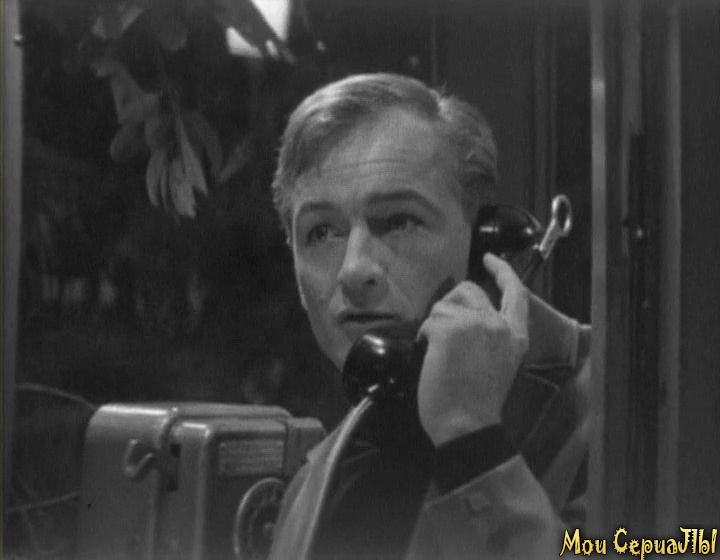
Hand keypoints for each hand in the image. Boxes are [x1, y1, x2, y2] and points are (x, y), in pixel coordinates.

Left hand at [416, 253, 528, 446]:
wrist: (468, 425)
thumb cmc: (478, 402)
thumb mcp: (498, 363)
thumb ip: (490, 336)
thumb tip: (464, 315)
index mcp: (516, 335)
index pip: (515, 293)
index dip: (502, 272)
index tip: (490, 259)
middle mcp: (498, 324)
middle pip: (470, 290)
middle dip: (451, 302)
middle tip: (442, 326)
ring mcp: (475, 324)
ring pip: (444, 304)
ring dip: (435, 324)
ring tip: (438, 351)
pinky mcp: (449, 330)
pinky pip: (429, 321)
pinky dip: (423, 335)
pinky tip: (429, 353)